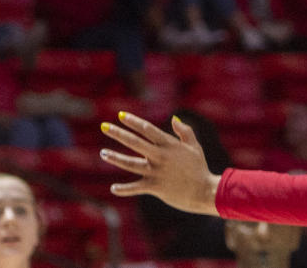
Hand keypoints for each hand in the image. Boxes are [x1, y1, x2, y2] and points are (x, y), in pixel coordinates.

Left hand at [99, 112, 220, 215]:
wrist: (204, 191)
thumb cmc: (199, 168)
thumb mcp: (194, 146)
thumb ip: (185, 131)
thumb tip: (173, 118)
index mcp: (170, 144)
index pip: (148, 129)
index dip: (134, 122)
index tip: (121, 115)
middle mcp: (161, 156)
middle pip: (136, 142)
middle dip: (119, 133)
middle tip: (104, 126)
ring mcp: (157, 172)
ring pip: (131, 164)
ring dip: (115, 158)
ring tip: (103, 153)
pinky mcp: (154, 187)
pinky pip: (135, 188)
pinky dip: (124, 189)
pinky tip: (113, 188)